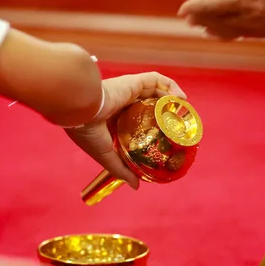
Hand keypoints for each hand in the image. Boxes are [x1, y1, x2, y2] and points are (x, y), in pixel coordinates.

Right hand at [65, 72, 185, 188]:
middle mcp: (122, 102)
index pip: (138, 119)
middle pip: (149, 103)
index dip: (153, 125)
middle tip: (180, 123)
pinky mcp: (133, 82)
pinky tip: (180, 97)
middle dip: (166, 111)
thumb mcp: (106, 156)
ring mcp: (128, 91)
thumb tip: (136, 186)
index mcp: (114, 117)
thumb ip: (121, 169)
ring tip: (184, 109)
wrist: (80, 111)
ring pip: (155, 90)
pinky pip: (155, 79)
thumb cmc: (87, 133)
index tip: (167, 137)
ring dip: (171, 98)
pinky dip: (170, 85)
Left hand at [178, 0, 264, 39]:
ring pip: (234, 29)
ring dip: (217, 28)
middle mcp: (251, 15)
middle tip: (190, 21)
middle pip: (219, 19)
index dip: (197, 6)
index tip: (183, 10)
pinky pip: (251, 34)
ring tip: (207, 29)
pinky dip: (236, 33)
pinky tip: (239, 32)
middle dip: (203, 19)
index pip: (213, 3)